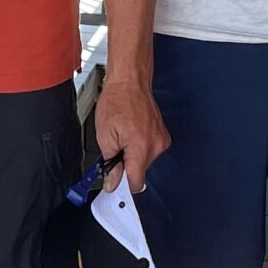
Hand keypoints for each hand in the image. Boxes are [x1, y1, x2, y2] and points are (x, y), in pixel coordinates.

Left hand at [94, 73, 169, 192]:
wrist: (130, 81)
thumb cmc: (117, 101)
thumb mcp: (105, 135)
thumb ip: (110, 164)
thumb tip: (113, 183)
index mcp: (141, 148)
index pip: (136, 183)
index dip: (123, 186)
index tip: (115, 185)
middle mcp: (156, 145)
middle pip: (140, 172)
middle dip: (125, 166)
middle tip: (115, 148)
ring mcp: (161, 139)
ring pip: (144, 161)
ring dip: (132, 155)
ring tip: (124, 135)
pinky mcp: (163, 134)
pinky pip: (149, 150)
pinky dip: (139, 146)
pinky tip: (132, 132)